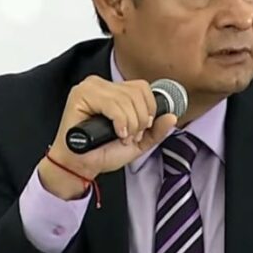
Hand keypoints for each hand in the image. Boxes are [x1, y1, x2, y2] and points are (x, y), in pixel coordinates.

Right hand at [38, 75, 177, 199]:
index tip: (142, 129)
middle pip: (137, 92)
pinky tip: (116, 133)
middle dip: (140, 120)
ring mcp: (90, 88)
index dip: (149, 110)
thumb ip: (156, 130)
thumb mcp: (138, 142)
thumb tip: (172, 116)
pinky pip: (113, 104)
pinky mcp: (81, 95)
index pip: (142, 87)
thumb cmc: (102, 153)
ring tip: (122, 137)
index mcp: (114, 90)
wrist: (82, 167)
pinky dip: (120, 122)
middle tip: (131, 136)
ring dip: (130, 124)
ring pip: (126, 99)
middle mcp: (102, 85)